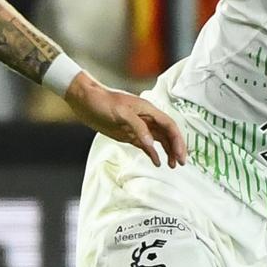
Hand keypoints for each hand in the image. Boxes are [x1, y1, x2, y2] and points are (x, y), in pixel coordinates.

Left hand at [64, 73, 187, 167]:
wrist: (85, 101)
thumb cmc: (102, 102)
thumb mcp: (120, 113)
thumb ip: (138, 128)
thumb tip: (151, 145)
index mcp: (148, 110)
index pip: (170, 125)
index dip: (178, 140)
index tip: (181, 155)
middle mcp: (147, 118)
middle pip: (168, 134)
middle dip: (176, 148)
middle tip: (181, 163)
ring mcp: (138, 127)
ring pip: (159, 140)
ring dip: (167, 151)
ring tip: (172, 165)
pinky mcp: (129, 135)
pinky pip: (146, 145)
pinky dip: (153, 154)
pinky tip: (157, 163)